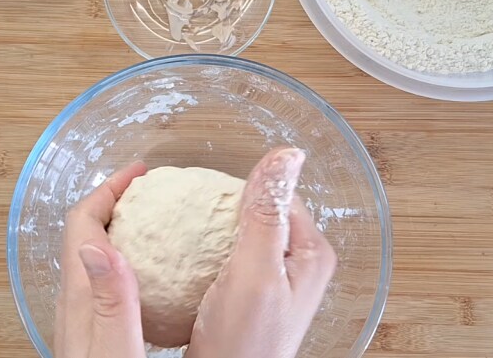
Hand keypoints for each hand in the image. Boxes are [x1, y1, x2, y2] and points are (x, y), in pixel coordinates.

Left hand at [55, 161, 148, 357]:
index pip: (84, 222)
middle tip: (150, 191)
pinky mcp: (91, 330)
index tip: (141, 173)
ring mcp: (81, 315)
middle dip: (116, 201)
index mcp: (80, 296)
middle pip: (87, 232)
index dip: (109, 189)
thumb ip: (111, 299)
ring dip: (120, 229)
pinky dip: (127, 259)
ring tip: (155, 221)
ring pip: (96, 254)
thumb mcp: (114, 348)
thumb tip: (99, 245)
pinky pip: (106, 279)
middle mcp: (75, 300)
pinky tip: (152, 276)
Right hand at [186, 148, 337, 357]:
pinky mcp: (249, 294)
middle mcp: (298, 264)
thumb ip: (266, 213)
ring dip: (210, 230)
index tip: (204, 201)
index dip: (239, 192)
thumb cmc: (245, 342)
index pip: (276, 194)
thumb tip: (286, 154)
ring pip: (237, 233)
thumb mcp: (254, 271)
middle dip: (221, 210)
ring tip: (181, 234)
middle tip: (188, 218)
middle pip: (256, 211)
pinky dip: (203, 253)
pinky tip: (182, 259)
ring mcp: (273, 280)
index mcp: (311, 252)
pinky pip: (225, 256)